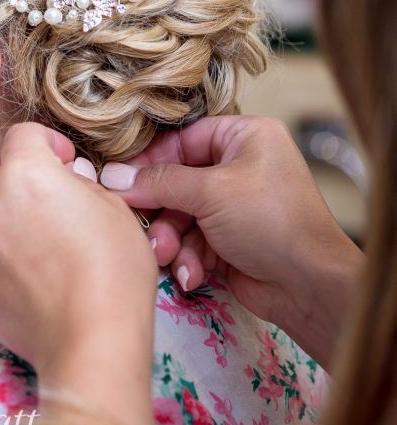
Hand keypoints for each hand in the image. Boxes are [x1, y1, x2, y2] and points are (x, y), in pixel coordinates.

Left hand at [0, 122, 157, 424]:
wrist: (91, 339)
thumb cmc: (112, 274)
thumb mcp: (114, 210)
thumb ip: (83, 184)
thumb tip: (69, 179)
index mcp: (27, 173)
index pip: (22, 134)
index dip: (46, 142)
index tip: (63, 161)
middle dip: (0, 166)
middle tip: (28, 185)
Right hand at [100, 115, 363, 369]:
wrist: (311, 287)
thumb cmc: (269, 221)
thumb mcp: (211, 192)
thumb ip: (159, 182)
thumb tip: (112, 176)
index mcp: (244, 137)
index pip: (182, 140)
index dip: (149, 162)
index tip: (117, 180)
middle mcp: (240, 166)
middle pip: (178, 180)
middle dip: (162, 211)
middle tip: (140, 226)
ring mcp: (235, 205)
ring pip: (181, 215)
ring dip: (172, 238)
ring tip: (168, 256)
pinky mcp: (230, 240)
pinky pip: (194, 241)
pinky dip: (190, 257)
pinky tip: (194, 274)